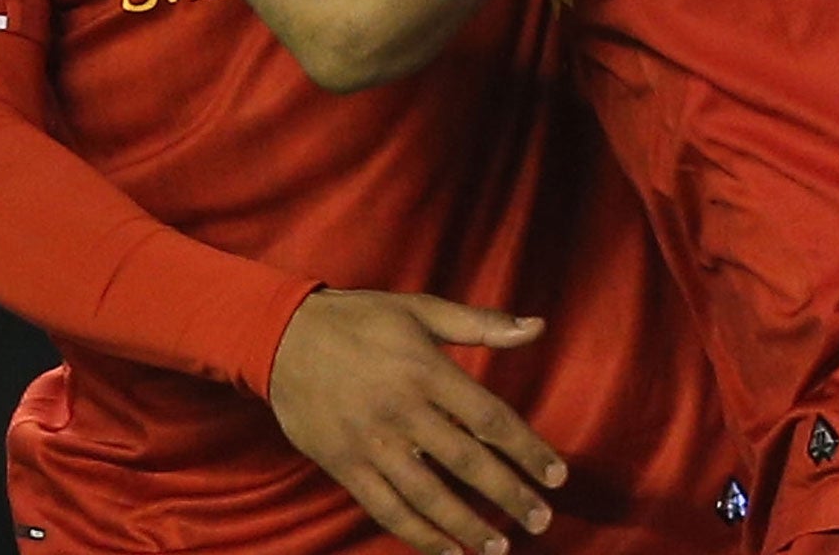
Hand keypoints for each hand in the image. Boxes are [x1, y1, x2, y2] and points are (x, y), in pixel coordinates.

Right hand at [270, 289, 566, 554]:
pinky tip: (447, 551)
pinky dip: (418, 535)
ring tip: (500, 547)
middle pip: (466, 463)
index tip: (557, 475)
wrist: (282, 335)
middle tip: (541, 520)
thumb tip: (537, 327)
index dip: (527, 450)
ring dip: (468, 526)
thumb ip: (480, 324)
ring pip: (427, 496)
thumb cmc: (360, 319)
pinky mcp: (344, 465)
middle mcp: (402, 410)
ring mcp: (371, 442)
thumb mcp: (420, 309)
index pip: (488, 418)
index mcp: (425, 370)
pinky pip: (386, 509)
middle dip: (509, 495)